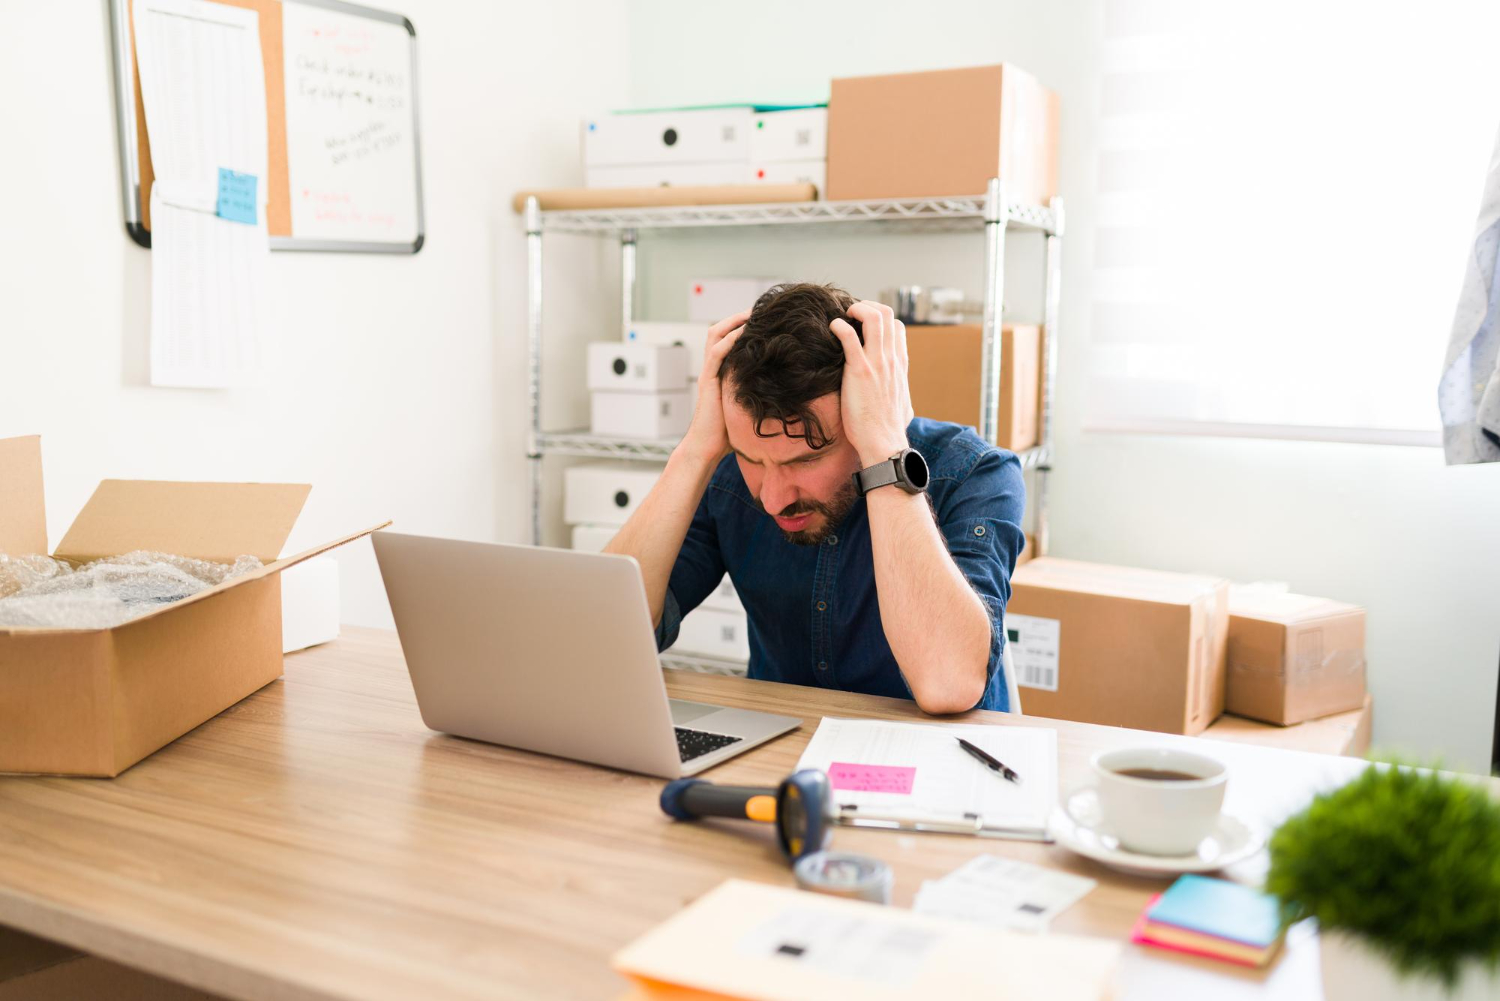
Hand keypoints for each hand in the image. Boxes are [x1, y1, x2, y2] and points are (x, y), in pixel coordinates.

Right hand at [680, 309, 749, 462]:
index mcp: (720, 372)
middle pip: (718, 330)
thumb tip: (785, 392)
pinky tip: (744, 332)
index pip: (726, 338)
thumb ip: (757, 393)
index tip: (762, 318)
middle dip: (737, 316)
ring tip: (752, 313)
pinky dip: (729, 340)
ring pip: (715, 335)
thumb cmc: (728, 433)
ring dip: (733, 321)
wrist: (707, 448)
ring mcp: (708, 373)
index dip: (741, 325)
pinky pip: (716, 353)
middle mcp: (712, 368)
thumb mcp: (747, 406)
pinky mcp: (708, 381)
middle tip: (759, 308)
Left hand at [830, 301, 913, 466]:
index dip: (879, 318)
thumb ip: (902, 395)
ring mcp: (877, 363)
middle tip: (850, 314)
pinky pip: (849, 337)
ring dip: (856, 310)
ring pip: (873, 317)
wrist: (883, 443)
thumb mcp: (904, 405)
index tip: (862, 324)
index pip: (897, 327)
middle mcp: (891, 359)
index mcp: (900, 364)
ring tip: (843, 316)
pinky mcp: (859, 371)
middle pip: (887, 314)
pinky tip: (832, 329)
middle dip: (867, 307)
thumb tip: (904, 400)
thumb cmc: (889, 429)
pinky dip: (839, 326)